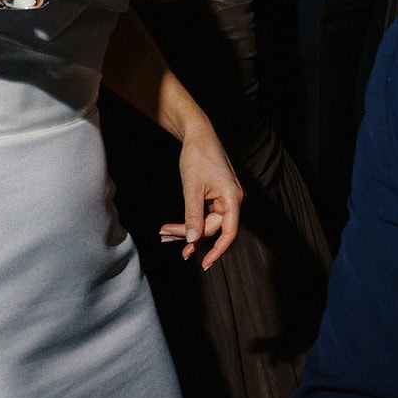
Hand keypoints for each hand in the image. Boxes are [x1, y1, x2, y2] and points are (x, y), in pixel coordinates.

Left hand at [159, 119, 242, 269]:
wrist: (197, 134)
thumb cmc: (198, 156)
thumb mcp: (192, 187)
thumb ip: (193, 215)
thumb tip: (193, 240)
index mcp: (233, 198)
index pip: (229, 232)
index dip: (218, 250)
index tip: (205, 264)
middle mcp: (232, 200)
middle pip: (211, 227)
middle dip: (189, 234)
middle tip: (165, 236)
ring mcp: (223, 198)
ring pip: (205, 222)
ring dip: (186, 229)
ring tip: (164, 235)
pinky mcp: (215, 196)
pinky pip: (202, 213)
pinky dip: (188, 220)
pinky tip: (173, 228)